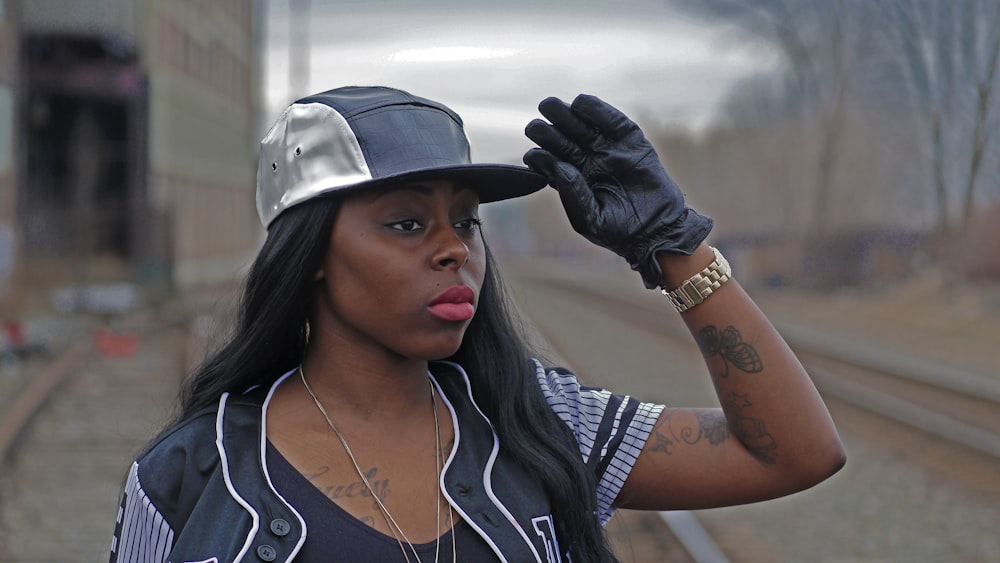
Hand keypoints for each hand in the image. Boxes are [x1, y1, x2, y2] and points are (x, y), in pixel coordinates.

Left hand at [523, 94, 711, 288]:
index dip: (540, 157)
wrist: (657, 229)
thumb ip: (574, 195)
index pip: (549, 161)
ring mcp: (607, 147)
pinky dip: (597, 110)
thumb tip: (560, 167)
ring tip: (550, 107)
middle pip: (560, 138)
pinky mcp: (629, 139)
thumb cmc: (619, 230)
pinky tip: (581, 103)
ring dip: (564, 114)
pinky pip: (611, 120)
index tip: (534, 156)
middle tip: (533, 126)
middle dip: (546, 131)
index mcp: (571, 178)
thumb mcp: (591, 219)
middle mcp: (585, 159)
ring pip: (580, 125)